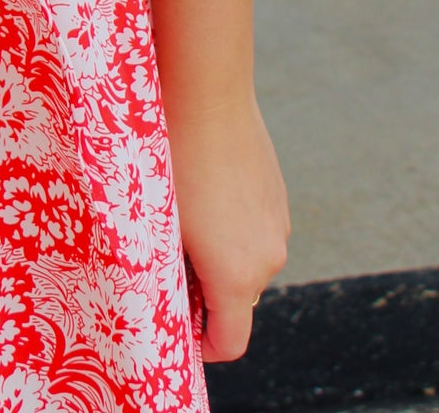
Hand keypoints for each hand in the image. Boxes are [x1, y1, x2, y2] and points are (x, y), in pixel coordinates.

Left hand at [168, 91, 289, 361]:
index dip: (202, 345)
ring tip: (184, 216)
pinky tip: (204, 189)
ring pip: (247, 261)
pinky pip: (255, 228)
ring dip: (221, 255)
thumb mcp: (159, 223)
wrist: (206, 92)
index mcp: (236, 276)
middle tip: (167, 260)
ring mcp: (278, 224)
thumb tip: (173, 291)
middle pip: (238, 300)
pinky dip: (233, 225)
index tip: (178, 327)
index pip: (230, 343)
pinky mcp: (278, 195)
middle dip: (206, 293)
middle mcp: (267, 258)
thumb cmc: (171, 158)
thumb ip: (173, 271)